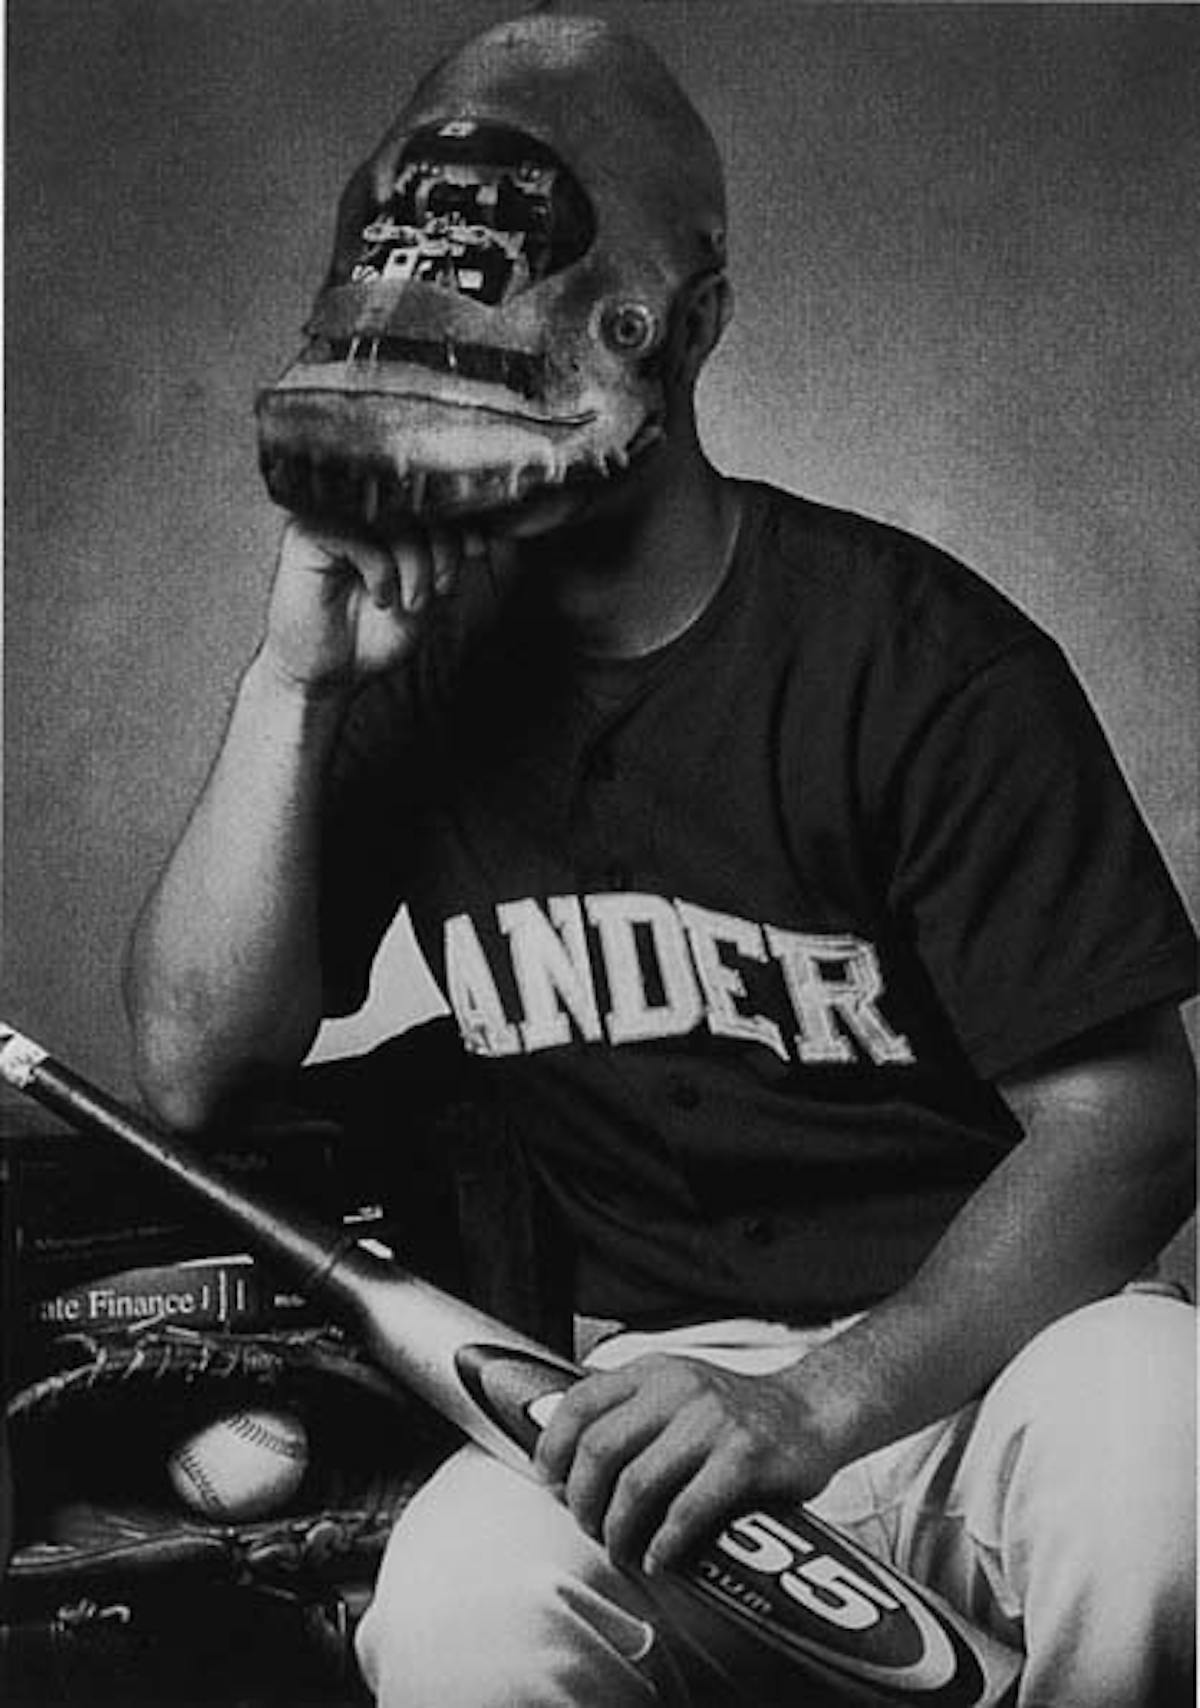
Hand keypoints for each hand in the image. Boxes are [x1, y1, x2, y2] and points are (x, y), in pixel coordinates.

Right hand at [261, 518, 488, 691]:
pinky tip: (381, 598)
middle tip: (441, 588)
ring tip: (411, 602)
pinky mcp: (306, 534)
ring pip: (392, 518)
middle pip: (415, 501)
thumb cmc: (372, 633)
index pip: (430, 494)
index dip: (461, 518)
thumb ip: (448, 559)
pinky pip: (360, 537)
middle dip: (443, 548)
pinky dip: (382, 571)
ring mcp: (332, 517)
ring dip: (416, 564)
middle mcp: (358, 509)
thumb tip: (481, 529)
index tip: (477, 547)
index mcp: (385, 515)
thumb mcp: (427, 594)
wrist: (329, 674)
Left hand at [532, 1354, 843, 1576]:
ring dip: (619, 1529)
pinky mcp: (745, 1457)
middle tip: (588, 1527)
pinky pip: (688, 1509)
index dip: (554, 1447)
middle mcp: (679, 1388)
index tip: (550, 1483)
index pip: (581, 1402)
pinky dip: (665, 1543)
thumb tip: (565, 1458)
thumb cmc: (735, 1416)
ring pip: (638, 1483)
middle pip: (601, 1448)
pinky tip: (660, 1558)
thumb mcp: (676, 1392)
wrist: (811, 1413)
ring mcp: (713, 1421)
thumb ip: (628, 1412)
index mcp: (654, 1372)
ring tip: (621, 1549)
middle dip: (583, 1500)